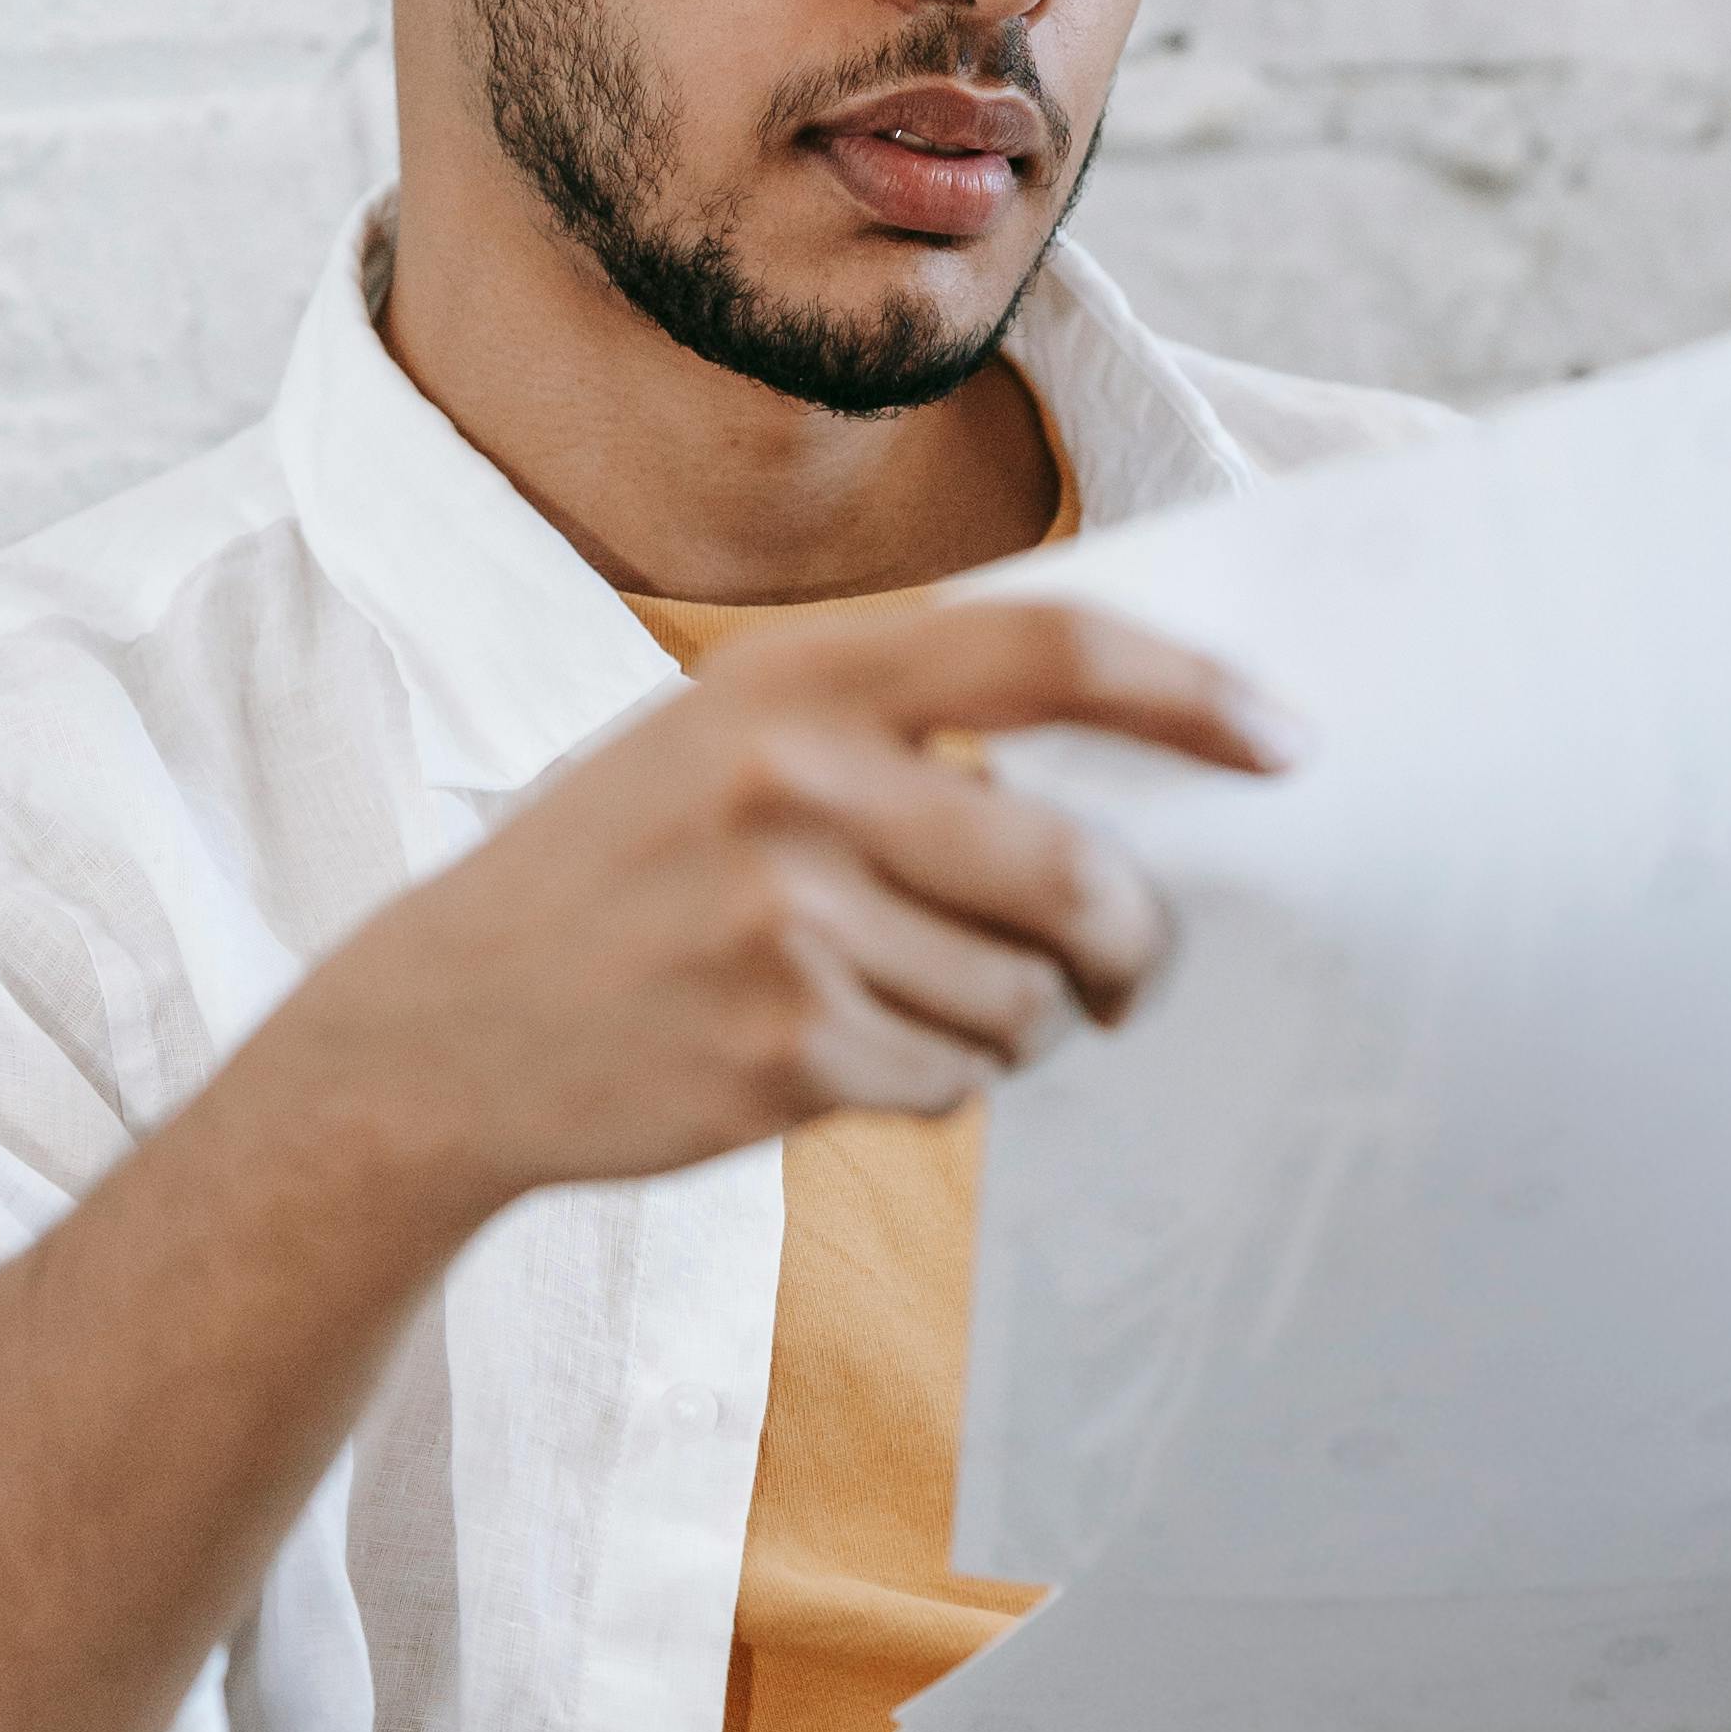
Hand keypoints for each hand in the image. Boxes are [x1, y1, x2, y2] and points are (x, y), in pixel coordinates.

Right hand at [335, 590, 1293, 1207]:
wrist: (442, 1028)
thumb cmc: (632, 871)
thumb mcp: (733, 736)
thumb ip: (906, 727)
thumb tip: (1143, 776)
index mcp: (799, 676)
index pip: (1050, 649)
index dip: (1193, 694)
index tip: (1288, 741)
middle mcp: (793, 780)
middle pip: (1075, 869)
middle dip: (1133, 939)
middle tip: (1131, 968)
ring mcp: (785, 921)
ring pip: (1026, 996)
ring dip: (1015, 1022)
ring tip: (907, 1002)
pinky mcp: (782, 1051)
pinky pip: (956, 1080)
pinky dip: (935, 1082)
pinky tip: (838, 1055)